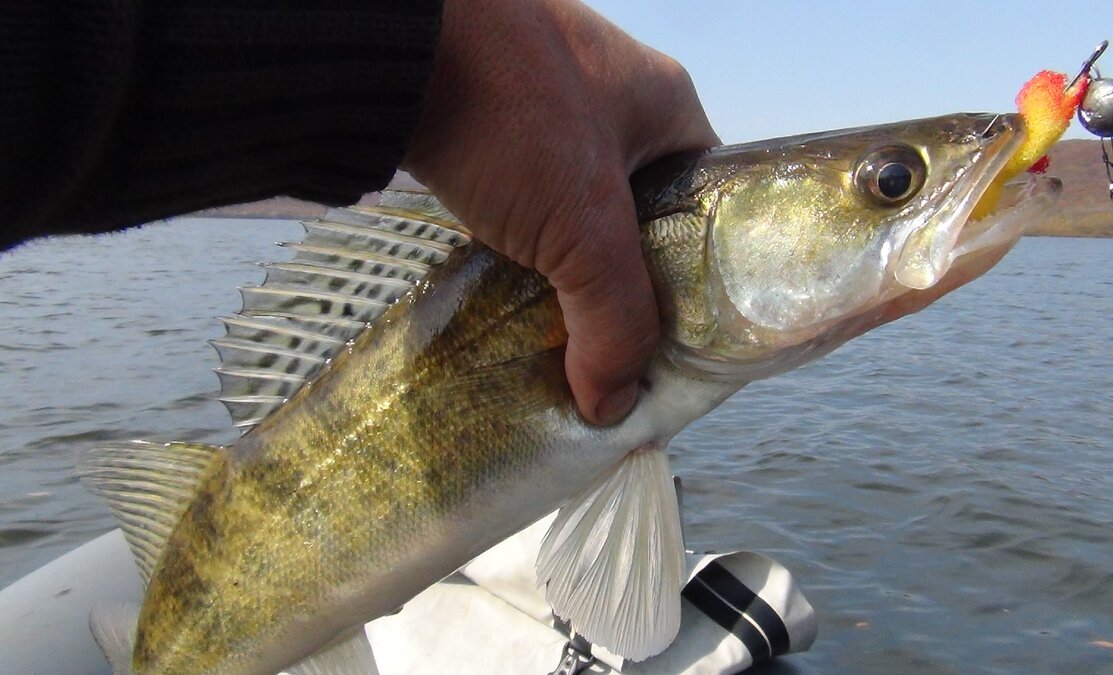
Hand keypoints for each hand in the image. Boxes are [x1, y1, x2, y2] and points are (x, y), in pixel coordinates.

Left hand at [405, 0, 718, 424]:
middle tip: (620, 351)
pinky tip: (509, 293)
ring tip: (565, 338)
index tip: (680, 339)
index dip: (702, 277)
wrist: (388, 45)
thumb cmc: (510, 113)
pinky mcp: (490, 124)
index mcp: (667, 106)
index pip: (708, 207)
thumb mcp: (584, 226)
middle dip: (627, 285)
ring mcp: (548, 109)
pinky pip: (524, 202)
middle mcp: (615, 100)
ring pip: (577, 214)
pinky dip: (521, 248)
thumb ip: (614, 320)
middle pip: (641, 217)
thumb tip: (616, 405)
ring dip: (568, 272)